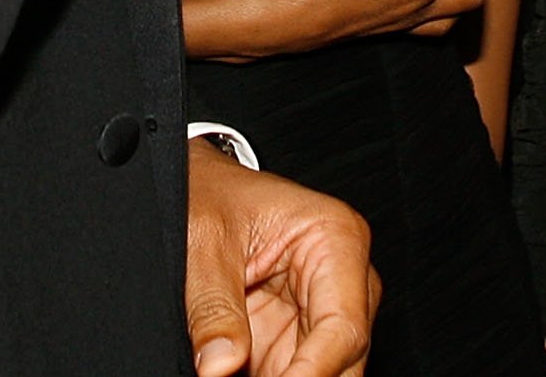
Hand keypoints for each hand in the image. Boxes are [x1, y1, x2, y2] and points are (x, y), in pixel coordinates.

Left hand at [185, 139, 377, 376]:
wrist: (200, 186)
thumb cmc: (214, 194)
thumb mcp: (203, 243)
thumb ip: (214, 308)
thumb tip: (219, 366)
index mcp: (335, 238)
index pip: (343, 326)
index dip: (313, 372)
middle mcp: (340, 277)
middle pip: (345, 357)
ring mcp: (320, 309)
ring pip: (326, 372)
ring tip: (242, 375)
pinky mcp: (295, 334)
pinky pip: (296, 373)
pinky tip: (240, 376)